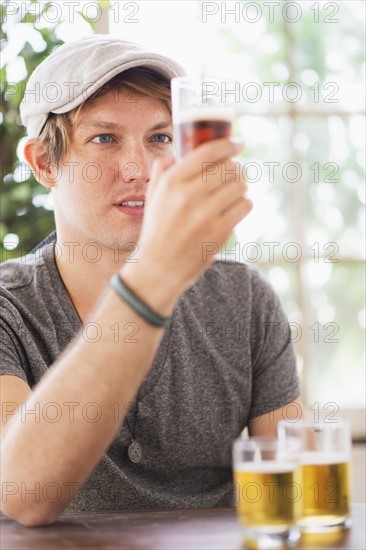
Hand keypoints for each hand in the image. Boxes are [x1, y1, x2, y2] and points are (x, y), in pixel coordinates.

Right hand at [122, 138, 252, 304]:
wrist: (159, 268)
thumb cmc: (157, 230)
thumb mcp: (152, 197)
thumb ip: (162, 172)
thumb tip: (173, 153)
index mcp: (171, 182)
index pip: (207, 152)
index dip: (228, 144)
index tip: (237, 143)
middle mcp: (188, 195)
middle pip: (228, 168)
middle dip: (235, 168)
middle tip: (235, 173)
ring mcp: (205, 214)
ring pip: (240, 186)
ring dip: (240, 186)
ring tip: (234, 192)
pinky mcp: (220, 232)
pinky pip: (244, 206)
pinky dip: (243, 205)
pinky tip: (235, 208)